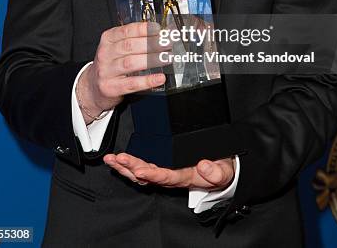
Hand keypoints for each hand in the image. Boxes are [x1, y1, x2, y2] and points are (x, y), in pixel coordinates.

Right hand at [77, 22, 168, 122]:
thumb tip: (160, 34)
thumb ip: (134, 40)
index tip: (158, 29)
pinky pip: (131, 83)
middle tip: (167, 44)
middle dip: (151, 44)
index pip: (126, 31)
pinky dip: (147, 80)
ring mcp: (106, 71)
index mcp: (108, 39)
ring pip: (130, 63)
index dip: (144, 29)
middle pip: (129, 46)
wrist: (92, 87)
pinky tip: (159, 78)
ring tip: (167, 58)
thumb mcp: (116, 48)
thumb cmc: (110, 64)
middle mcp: (105, 54)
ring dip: (151, 60)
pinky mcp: (110, 88)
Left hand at [103, 152, 234, 190]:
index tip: (141, 170)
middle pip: (148, 175)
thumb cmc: (221, 170)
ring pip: (142, 173)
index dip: (153, 175)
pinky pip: (144, 168)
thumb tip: (204, 165)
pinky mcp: (164, 167)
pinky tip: (119, 160)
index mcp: (185, 177)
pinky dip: (130, 165)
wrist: (222, 172)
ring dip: (126, 167)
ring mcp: (166, 173)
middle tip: (119, 159)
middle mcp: (172, 177)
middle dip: (131, 167)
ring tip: (112, 159)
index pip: (166, 177)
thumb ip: (215, 172)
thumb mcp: (223, 172)